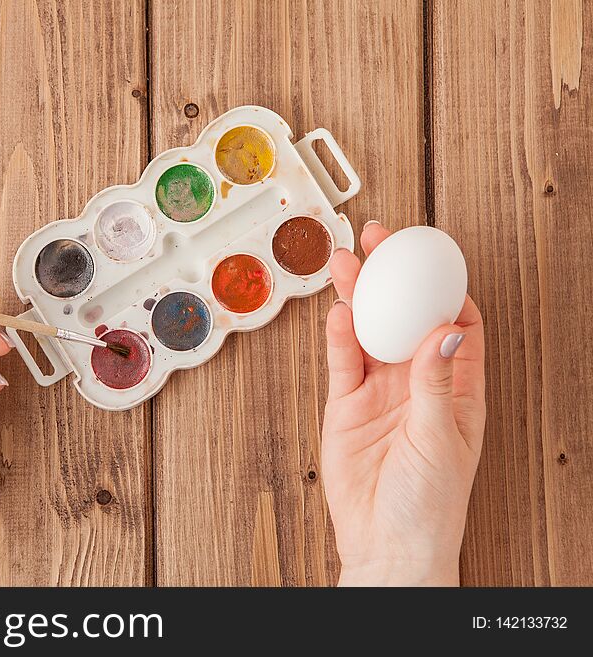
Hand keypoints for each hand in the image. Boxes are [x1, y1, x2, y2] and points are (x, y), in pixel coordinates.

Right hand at [323, 222, 485, 585]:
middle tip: (381, 242)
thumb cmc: (430, 504)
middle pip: (406, 317)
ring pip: (369, 332)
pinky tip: (337, 312)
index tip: (434, 260)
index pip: (457, 325)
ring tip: (347, 263)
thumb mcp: (443, 438)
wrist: (387, 544)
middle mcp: (417, 383)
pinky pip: (342, 363)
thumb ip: (437, 381)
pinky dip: (338, 338)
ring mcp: (379, 393)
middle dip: (395, 279)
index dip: (446, 289)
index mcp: (457, 389)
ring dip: (360, 298)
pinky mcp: (346, 406)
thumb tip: (444, 329)